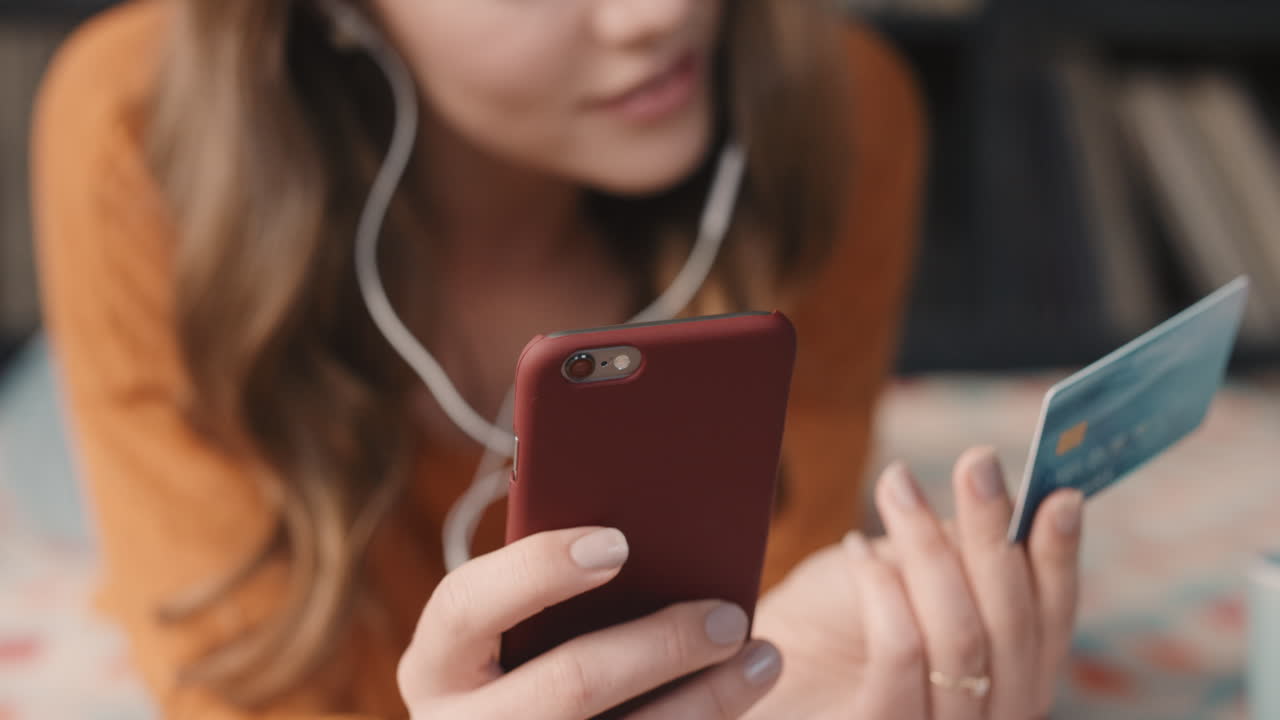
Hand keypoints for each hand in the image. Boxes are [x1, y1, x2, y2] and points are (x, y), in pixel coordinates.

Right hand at [397, 527, 782, 718]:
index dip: (540, 568)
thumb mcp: (506, 628)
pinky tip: (742, 693)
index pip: (468, 604)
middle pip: (568, 686)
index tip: (618, 543)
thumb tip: (632, 526)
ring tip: (761, 657)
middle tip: (727, 615)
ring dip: (707, 699)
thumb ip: (544, 582)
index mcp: (435, 661)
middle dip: (658, 647)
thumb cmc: (517, 659)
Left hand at [747, 447, 1083, 718]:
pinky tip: (856, 549)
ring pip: (961, 636)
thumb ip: (958, 557)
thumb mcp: (902, 576)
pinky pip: (901, 656)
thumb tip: (1004, 502)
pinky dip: (884, 591)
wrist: (744, 661)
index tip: (1058, 494)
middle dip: (996, 534)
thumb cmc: (829, 619)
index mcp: (1007, 679)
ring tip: (897, 484)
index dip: (1059, 558)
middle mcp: (987, 718)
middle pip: (1011, 626)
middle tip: (976, 462)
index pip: (1049, 621)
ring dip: (930, 545)